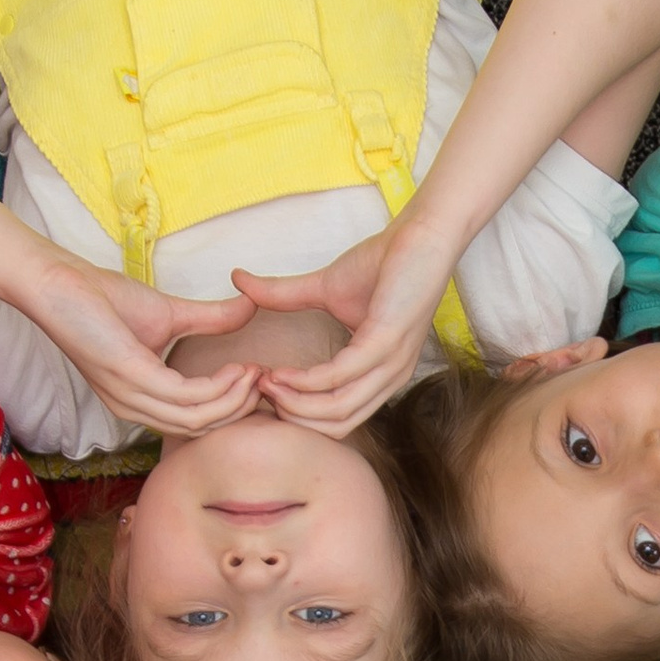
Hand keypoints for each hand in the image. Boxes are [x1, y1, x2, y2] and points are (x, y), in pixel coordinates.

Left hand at [14, 245, 261, 438]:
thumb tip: (250, 306)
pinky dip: (216, 387)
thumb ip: (210, 319)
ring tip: (254, 374)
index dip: (231, 407)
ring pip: (196, 420)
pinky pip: (184, 397)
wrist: (59, 282)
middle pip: (200, 429)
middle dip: (239, 409)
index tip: (258, 379)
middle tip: (264, 381)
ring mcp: (131, 397)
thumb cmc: (102, 298)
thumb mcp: (169, 314)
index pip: (194, 423)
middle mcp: (135, 409)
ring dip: (233, 400)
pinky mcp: (130, 378)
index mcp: (142, 402)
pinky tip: (234, 368)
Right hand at [246, 212, 460, 434]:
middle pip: (336, 426)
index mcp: (380, 376)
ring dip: (296, 403)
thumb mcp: (323, 288)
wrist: (420, 234)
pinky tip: (283, 371)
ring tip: (266, 383)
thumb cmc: (382, 262)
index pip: (338, 419)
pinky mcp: (387, 344)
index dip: (299, 413)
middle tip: (259, 393)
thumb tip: (239, 281)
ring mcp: (391, 365)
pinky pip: (341, 377)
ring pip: (338, 411)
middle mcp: (389, 380)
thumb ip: (283, 296)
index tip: (265, 392)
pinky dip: (308, 381)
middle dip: (293, 416)